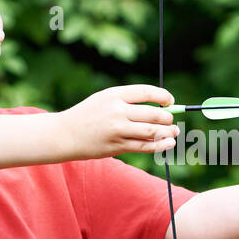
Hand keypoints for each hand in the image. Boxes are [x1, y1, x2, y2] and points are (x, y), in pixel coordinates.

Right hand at [61, 85, 178, 157]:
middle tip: (172, 121)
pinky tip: (168, 144)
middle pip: (154, 113)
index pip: (147, 92)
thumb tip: (159, 107)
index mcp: (115, 94)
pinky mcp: (117, 146)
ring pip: (152, 131)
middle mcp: (117, 111)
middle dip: (168, 118)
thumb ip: (128, 101)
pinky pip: (144, 146)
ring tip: (174, 132)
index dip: (163, 97)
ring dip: (168, 132)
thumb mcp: (104, 99)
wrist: (65, 134)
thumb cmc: (88, 115)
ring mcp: (117, 129)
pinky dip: (160, 145)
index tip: (170, 102)